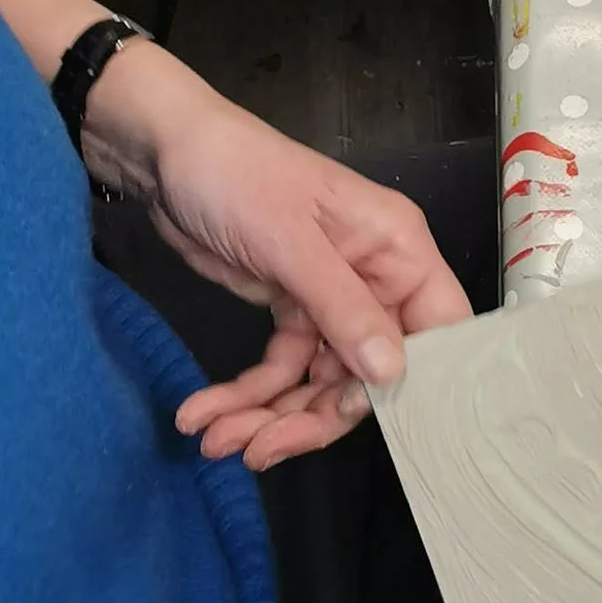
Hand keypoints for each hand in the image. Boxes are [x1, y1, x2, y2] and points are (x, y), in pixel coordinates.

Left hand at [82, 58, 469, 462]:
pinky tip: (203, 413)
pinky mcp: (286, 308)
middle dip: (314, 416)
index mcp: (398, 249)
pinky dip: (245, 396)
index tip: (371, 425)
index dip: (413, 384)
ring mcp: (328, 296)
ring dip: (268, 416)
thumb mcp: (291, 242)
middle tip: (260, 449)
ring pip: (319, 380)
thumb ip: (344, 309)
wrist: (166, 152)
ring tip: (214, 440)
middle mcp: (373, 277)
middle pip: (369, 371)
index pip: (435, 330)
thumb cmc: (240, 177)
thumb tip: (392, 375)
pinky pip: (280, 368)